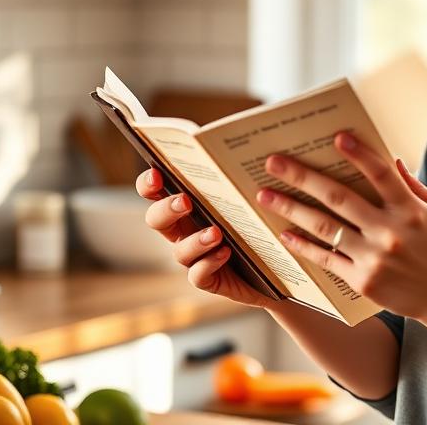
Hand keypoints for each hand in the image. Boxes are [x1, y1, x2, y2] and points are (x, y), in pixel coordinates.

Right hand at [137, 169, 269, 308]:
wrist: (278, 265)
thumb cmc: (259, 222)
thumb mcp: (249, 197)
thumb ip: (237, 178)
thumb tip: (246, 148)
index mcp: (188, 207)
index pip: (156, 193)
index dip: (148, 184)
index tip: (156, 174)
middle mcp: (184, 231)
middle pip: (157, 220)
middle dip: (166, 209)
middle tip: (185, 201)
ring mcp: (194, 257)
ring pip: (179, 251)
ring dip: (195, 240)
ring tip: (216, 232)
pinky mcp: (209, 279)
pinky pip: (198, 275)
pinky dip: (209, 263)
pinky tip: (225, 252)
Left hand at [257, 132, 426, 325]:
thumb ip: (413, 186)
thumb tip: (390, 159)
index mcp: (411, 210)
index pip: (382, 174)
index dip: (360, 154)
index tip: (337, 137)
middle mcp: (391, 232)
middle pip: (339, 198)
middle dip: (302, 177)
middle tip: (274, 162)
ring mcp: (374, 258)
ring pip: (324, 228)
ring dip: (291, 208)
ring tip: (266, 195)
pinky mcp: (363, 281)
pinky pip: (325, 259)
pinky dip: (302, 245)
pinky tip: (284, 234)